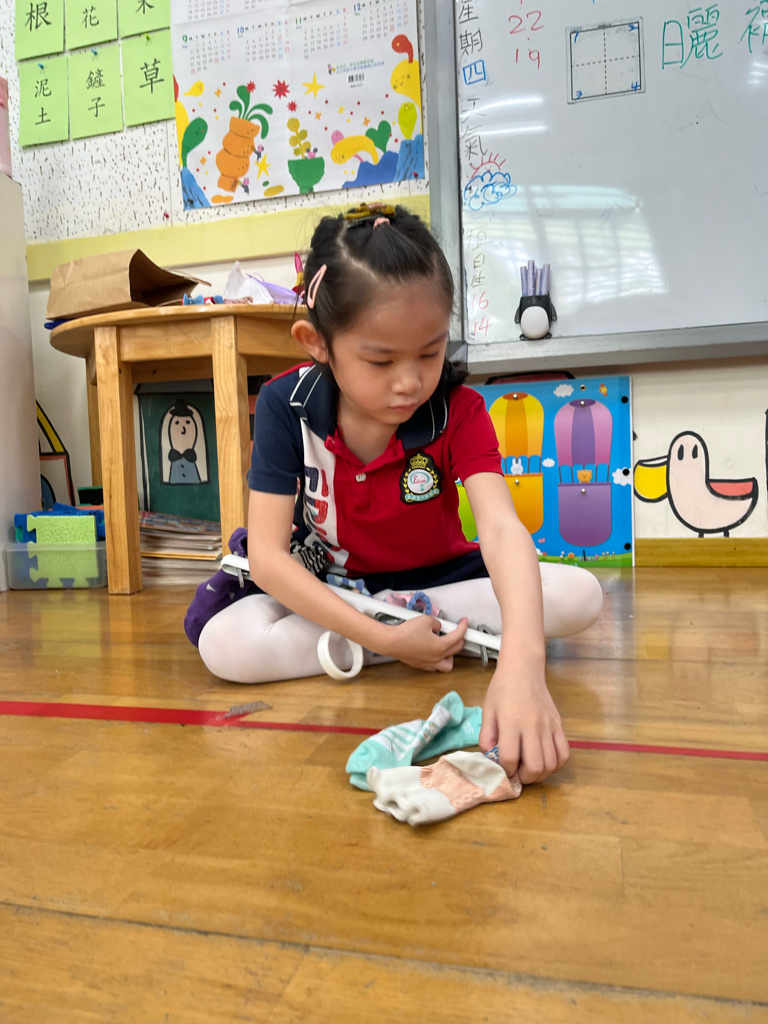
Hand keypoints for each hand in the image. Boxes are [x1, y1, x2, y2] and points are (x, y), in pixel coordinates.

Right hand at [377, 615, 468, 671]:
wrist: (391, 642)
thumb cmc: (406, 632)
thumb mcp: (426, 620)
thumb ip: (437, 623)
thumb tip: (438, 628)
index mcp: (441, 647)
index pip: (458, 636)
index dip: (463, 627)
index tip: (464, 622)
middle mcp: (437, 657)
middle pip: (456, 650)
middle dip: (459, 639)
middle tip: (456, 631)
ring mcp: (428, 663)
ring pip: (447, 665)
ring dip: (450, 655)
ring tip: (447, 646)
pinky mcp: (420, 665)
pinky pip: (435, 666)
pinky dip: (438, 659)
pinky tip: (434, 652)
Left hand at [479, 670, 569, 784]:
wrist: (524, 670)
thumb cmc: (502, 689)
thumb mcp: (487, 711)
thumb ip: (487, 738)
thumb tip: (492, 760)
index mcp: (511, 722)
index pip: (510, 757)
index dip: (505, 770)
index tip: (503, 770)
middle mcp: (533, 726)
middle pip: (535, 766)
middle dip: (525, 778)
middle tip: (518, 774)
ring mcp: (549, 726)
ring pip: (552, 764)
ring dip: (540, 774)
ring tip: (530, 769)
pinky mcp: (559, 725)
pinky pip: (564, 754)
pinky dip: (556, 765)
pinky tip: (545, 762)